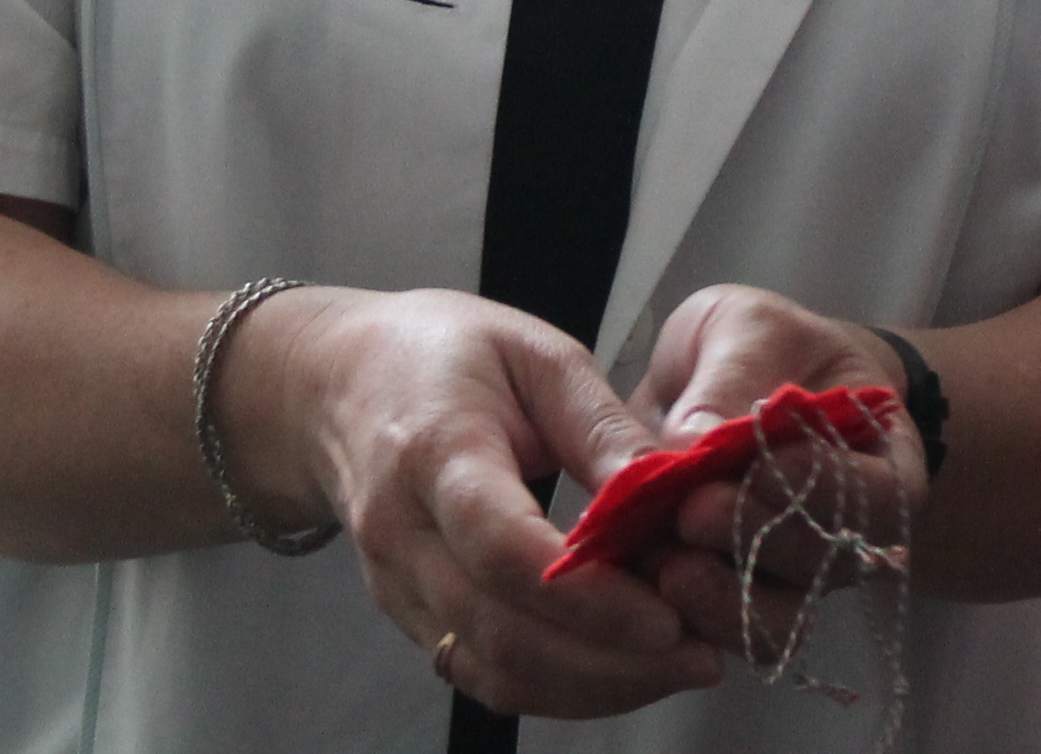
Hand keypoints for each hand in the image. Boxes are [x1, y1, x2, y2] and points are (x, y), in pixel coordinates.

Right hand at [231, 286, 724, 717]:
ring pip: (494, 671)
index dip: (589, 597)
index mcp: (433, 451)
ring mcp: (397, 586)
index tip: (670, 615)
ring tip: (677, 665)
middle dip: (612, 661)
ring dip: (595, 687)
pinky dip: (559, 688)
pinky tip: (622, 668)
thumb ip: (600, 426)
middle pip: (502, 631)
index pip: (503, 549)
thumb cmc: (444, 354)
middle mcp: (401, 534)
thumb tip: (673, 488)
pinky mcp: (409, 617)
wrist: (339, 383)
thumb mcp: (534, 352)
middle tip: (701, 654)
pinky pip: (483, 675)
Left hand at [624, 285, 925, 661]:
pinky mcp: (738, 603)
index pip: (877, 496)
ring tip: (667, 565)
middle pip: (821, 564)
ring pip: (776, 618)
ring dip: (719, 597)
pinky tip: (646, 583)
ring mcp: (796, 580)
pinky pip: (725, 634)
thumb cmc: (765, 346)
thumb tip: (693, 437)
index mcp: (884, 464)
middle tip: (690, 511)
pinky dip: (685, 617)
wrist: (738, 383)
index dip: (816, 487)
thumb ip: (735, 372)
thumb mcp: (753, 328)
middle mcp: (852, 538)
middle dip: (752, 539)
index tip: (751, 465)